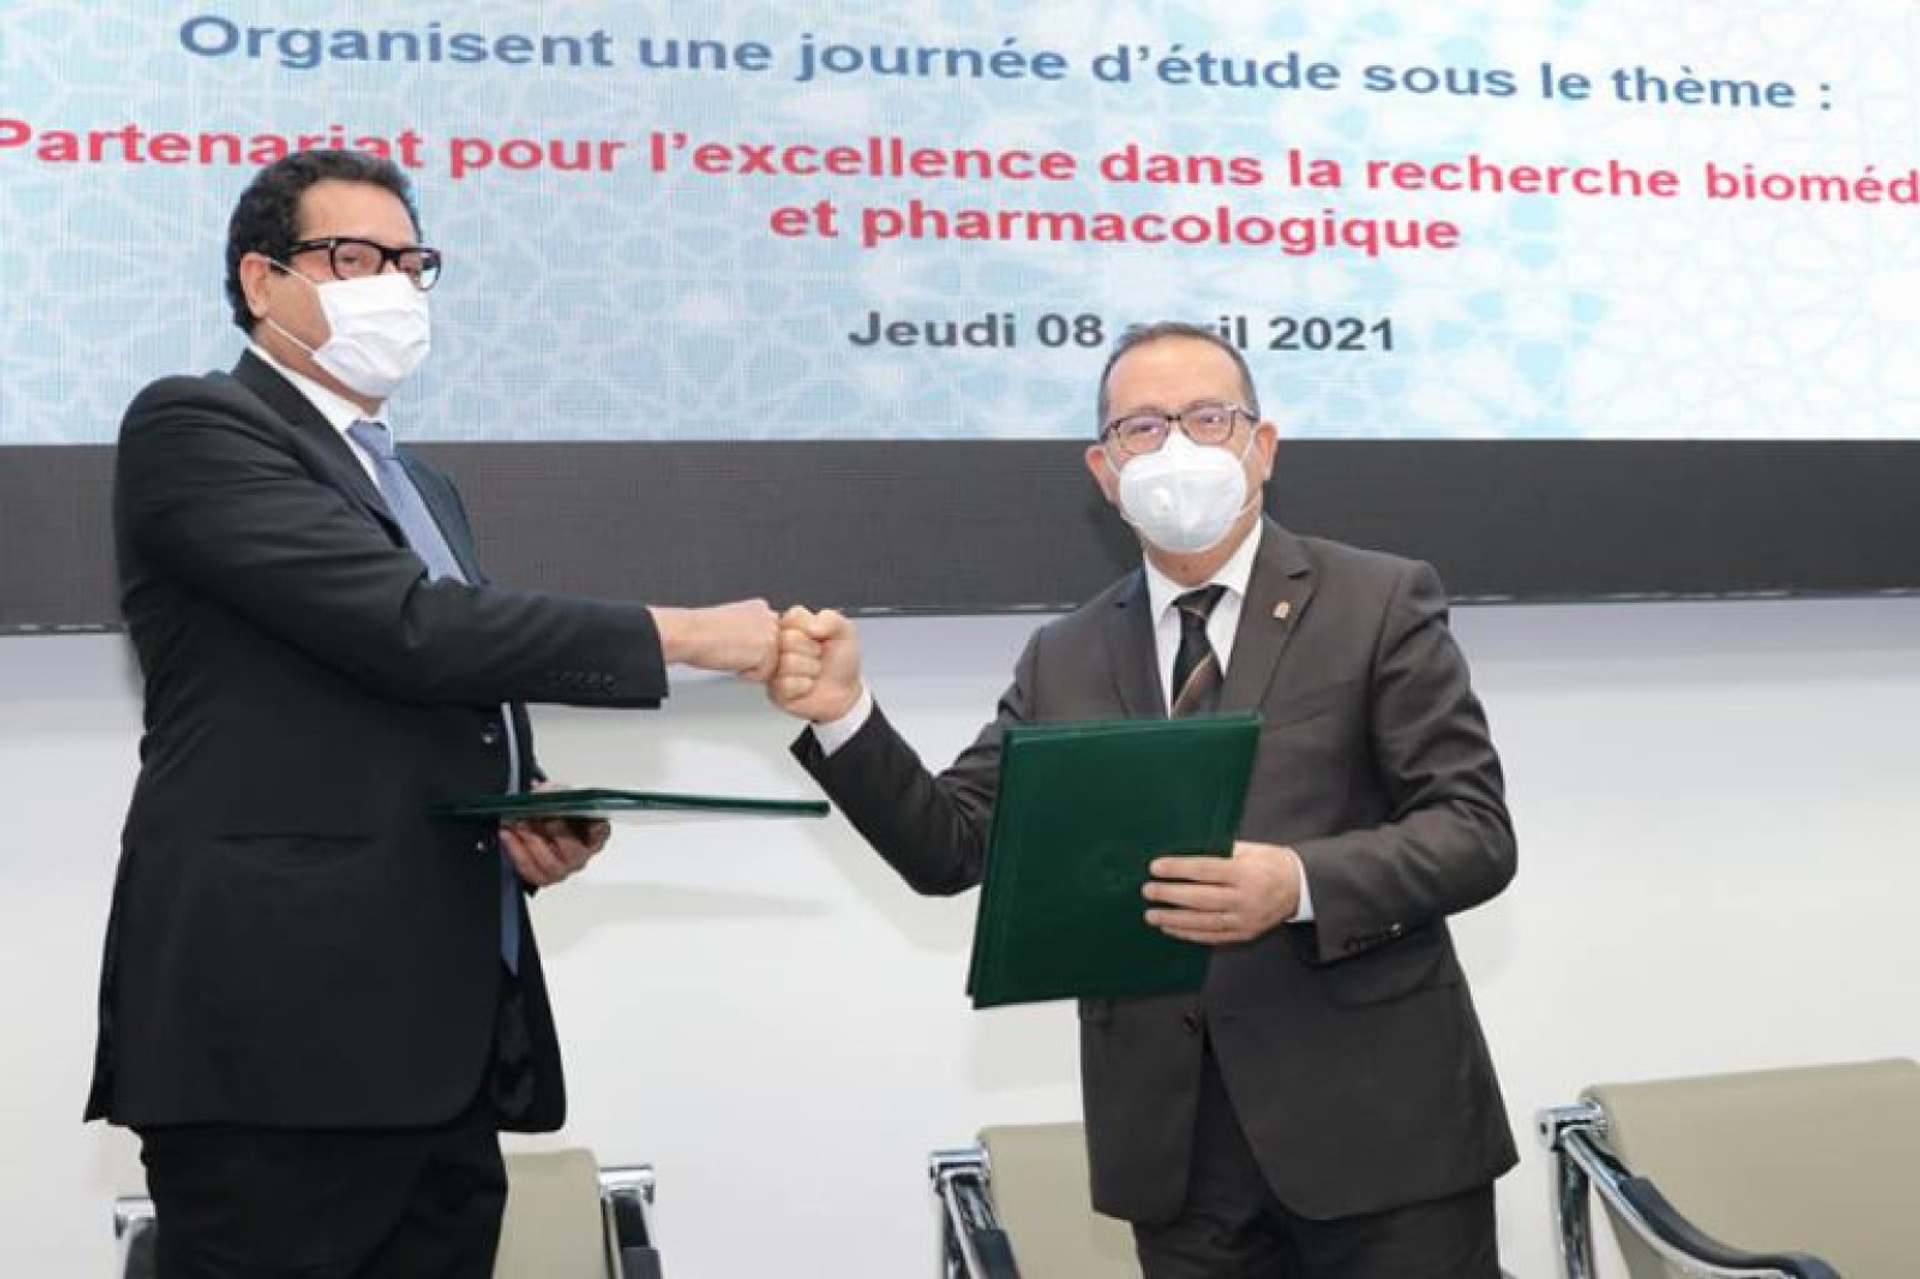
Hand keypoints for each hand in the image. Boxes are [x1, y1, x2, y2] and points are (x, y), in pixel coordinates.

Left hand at [499, 781, 609, 887]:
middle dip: (554, 830)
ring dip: (530, 840)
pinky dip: (516, 850)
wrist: (535, 825)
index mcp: (594, 834)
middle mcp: (581, 855)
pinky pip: (529, 868)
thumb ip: (555, 792)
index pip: (601, 833)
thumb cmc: (553, 812)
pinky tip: (508, 834)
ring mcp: (563, 869)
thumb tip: (544, 793)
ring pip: (549, 862)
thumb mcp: (557, 795)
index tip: (592, 822)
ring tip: (517, 823)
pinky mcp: (543, 877)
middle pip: (572, 850)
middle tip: (539, 815)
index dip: (598, 829)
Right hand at [652, 599, 778, 680]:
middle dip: (756, 657)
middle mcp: (769, 616)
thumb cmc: (701, 631)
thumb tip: (757, 646)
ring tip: (731, 654)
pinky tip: (733, 660)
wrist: (690, 635)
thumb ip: (752, 629)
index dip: (752, 648)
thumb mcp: (732, 623)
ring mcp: (771, 632)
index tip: (734, 645)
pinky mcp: (768, 648)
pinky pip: (764, 674)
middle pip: (774, 651)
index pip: (770, 636)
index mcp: (759, 607)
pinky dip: (748, 674)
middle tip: (731, 650)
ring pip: (770, 664)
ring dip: (751, 666)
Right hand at [768, 605, 863, 721]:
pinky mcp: (775, 690)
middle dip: (812, 650)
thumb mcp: (843, 631)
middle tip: (817, 656)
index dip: (811, 628)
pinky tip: (807, 686)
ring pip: (789, 662)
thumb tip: (811, 626)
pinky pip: (787, 684)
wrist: (845, 691)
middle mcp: (778, 645)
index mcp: (791, 626)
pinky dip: (805, 686)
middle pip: (788, 639)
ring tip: (814, 672)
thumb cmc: (841, 660)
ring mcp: (774, 668)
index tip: (819, 637)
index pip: (793, 616)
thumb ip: (830, 619)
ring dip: (811, 669)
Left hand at [1142, 841, 1301, 944]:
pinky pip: (1212, 936)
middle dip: (1170, 895)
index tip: (1156, 867)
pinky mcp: (1244, 934)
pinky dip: (1189, 933)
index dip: (1178, 869)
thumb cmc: (1270, 863)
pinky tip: (1171, 928)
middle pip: (1201, 899)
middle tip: (1148, 891)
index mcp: (1245, 873)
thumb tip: (1184, 852)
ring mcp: (1245, 919)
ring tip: (1152, 915)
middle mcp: (1245, 899)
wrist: (1300, 887)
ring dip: (1174, 919)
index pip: (1205, 871)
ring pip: (1203, 922)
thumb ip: (1219, 851)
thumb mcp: (1249, 849)